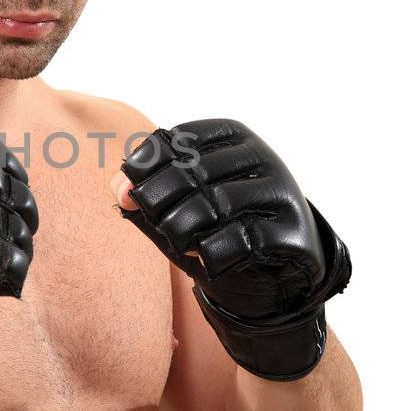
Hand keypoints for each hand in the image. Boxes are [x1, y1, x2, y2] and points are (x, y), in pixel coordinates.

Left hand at [113, 118, 349, 380]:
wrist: (270, 273)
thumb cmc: (214, 229)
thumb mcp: (173, 208)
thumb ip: (141, 193)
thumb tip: (119, 189)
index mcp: (230, 137)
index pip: (176, 140)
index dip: (145, 167)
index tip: (133, 196)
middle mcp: (260, 156)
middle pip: (194, 171)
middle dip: (161, 201)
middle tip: (158, 223)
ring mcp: (280, 190)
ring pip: (218, 203)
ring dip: (183, 229)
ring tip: (180, 242)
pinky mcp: (291, 229)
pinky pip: (242, 239)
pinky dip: (213, 253)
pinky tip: (207, 259)